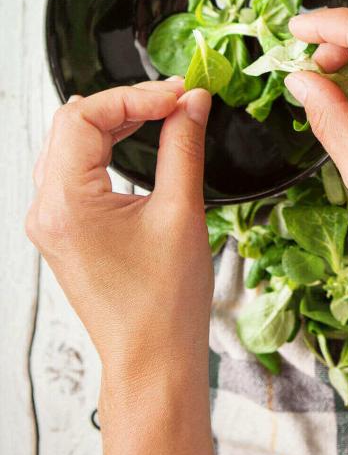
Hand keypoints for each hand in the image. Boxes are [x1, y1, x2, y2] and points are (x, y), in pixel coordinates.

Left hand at [26, 79, 212, 384]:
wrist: (152, 360)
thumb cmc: (164, 303)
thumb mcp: (181, 211)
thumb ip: (183, 145)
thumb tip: (193, 101)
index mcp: (65, 203)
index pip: (85, 117)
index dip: (135, 96)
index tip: (179, 94)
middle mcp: (47, 210)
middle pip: (72, 124)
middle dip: (126, 103)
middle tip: (176, 98)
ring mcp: (51, 221)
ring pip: (70, 143)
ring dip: (114, 121)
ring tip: (162, 112)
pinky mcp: (64, 229)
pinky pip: (74, 168)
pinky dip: (105, 146)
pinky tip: (138, 139)